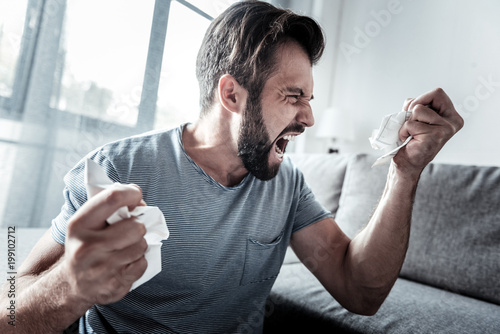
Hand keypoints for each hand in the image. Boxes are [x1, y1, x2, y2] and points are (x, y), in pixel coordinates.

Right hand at [63, 183, 147, 305]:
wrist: (73, 285)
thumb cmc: (86, 246)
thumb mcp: (86, 223)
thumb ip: (110, 207)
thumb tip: (140, 202)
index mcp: (79, 225)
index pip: (112, 198)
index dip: (130, 193)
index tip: (136, 194)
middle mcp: (87, 247)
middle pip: (135, 226)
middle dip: (138, 226)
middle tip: (129, 230)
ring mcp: (101, 268)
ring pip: (141, 245)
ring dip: (139, 244)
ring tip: (125, 248)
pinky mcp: (115, 285)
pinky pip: (142, 263)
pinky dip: (139, 261)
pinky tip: (125, 263)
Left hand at [395, 88, 463, 176]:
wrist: (407, 163)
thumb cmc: (410, 139)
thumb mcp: (415, 117)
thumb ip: (417, 105)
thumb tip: (410, 103)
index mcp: (451, 116)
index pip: (437, 93)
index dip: (421, 99)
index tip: (414, 111)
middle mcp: (453, 121)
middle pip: (434, 94)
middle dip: (415, 106)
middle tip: (411, 121)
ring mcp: (446, 129)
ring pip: (419, 110)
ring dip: (408, 121)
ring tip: (412, 133)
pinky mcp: (436, 135)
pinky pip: (411, 124)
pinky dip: (404, 131)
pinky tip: (409, 140)